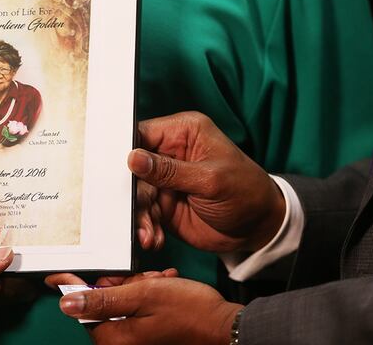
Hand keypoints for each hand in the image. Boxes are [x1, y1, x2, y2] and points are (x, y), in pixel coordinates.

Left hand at [55, 276, 241, 344]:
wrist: (224, 326)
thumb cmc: (190, 311)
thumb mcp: (143, 294)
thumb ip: (103, 299)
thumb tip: (67, 303)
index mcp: (115, 336)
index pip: (82, 307)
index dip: (77, 285)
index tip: (62, 272)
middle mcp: (122, 342)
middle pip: (104, 303)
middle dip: (122, 284)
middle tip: (144, 277)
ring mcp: (135, 340)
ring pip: (122, 303)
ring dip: (139, 286)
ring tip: (161, 282)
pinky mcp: (147, 336)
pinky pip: (136, 310)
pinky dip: (148, 296)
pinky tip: (164, 287)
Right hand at [132, 112, 284, 251]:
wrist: (259, 229)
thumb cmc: (246, 192)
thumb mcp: (210, 180)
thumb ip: (169, 170)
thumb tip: (133, 158)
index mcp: (183, 133)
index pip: (142, 134)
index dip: (125, 152)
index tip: (114, 173)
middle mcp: (169, 153)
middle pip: (132, 167)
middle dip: (133, 193)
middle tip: (138, 212)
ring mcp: (164, 180)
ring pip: (135, 194)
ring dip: (139, 215)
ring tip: (148, 234)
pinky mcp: (162, 203)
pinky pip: (143, 213)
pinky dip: (145, 227)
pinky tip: (154, 238)